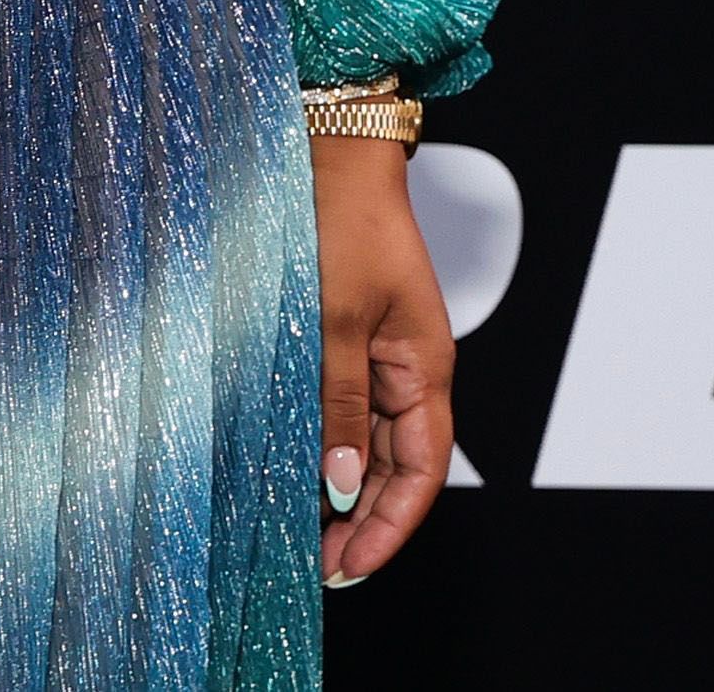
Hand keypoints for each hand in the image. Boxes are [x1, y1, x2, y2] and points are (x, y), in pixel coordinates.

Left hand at [310, 134, 456, 584]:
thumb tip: (343, 481)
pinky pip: (341, 405)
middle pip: (395, 465)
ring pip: (366, 440)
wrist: (327, 147)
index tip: (351, 564)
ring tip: (299, 529)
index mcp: (424, 368)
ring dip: (339, 486)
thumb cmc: (338, 220)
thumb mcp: (334, 317)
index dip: (389, 525)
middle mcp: (406, 368)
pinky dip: (321, 440)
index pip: (422, 471)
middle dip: (362, 518)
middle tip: (318, 565)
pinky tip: (289, 465)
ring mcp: (375, 351)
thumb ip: (337, 401)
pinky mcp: (343, 333)